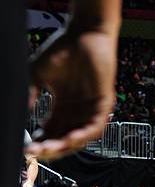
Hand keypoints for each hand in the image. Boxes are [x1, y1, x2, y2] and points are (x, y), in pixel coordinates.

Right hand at [26, 30, 117, 159]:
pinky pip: (96, 127)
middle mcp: (77, 111)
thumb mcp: (37, 76)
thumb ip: (29, 95)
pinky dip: (83, 135)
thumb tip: (19, 116)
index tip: (26, 148)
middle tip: (35, 152)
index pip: (51, 132)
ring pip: (80, 138)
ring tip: (50, 149)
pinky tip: (70, 138)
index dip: (39, 142)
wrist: (84, 34)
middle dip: (50, 148)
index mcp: (61, 107)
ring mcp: (91, 109)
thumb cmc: (62, 51)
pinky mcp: (104, 104)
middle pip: (64, 139)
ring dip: (65, 146)